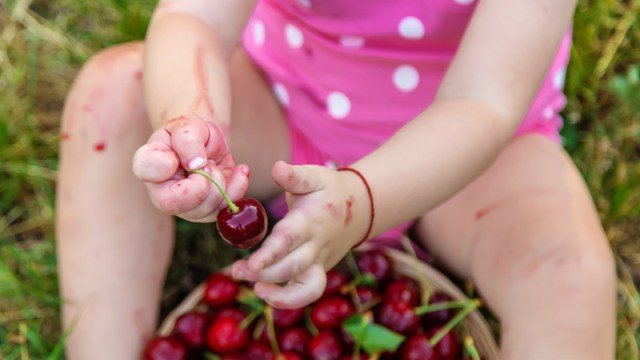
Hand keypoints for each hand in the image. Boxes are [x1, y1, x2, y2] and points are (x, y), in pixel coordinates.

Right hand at [132, 117, 248, 221]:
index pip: (146, 169)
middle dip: (200, 182)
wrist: (209, 143)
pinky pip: (224, 210)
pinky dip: (237, 188)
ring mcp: (183, 207)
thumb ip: (188, 141)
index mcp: (149, 164)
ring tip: (214, 165)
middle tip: (207, 164)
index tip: (178, 155)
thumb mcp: (191, 126)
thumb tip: (197, 165)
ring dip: (218, 182)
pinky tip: (239, 171)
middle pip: (171, 203)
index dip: (167, 162)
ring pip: (202, 210)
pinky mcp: (206, 213)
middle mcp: (160, 191)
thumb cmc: (194, 133)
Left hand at [231, 161, 370, 308]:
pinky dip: (288, 300)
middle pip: (293, 267)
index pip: (289, 240)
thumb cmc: (328, 190)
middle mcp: (316, 245)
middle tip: (237, 271)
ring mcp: (320, 262)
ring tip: (255, 289)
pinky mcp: (319, 272)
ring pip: (305, 288)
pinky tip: (265, 293)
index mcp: (310, 220)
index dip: (270, 254)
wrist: (360, 208)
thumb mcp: (314, 176)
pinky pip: (307, 293)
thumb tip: (276, 167)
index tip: (251, 264)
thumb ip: (294, 175)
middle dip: (265, 274)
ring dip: (278, 294)